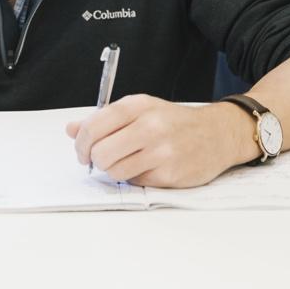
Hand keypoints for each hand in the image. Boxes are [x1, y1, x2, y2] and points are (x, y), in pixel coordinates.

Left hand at [65, 95, 248, 187]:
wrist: (218, 133)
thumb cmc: (174, 122)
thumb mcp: (140, 110)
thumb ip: (104, 120)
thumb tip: (71, 130)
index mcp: (137, 106)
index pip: (94, 126)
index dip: (81, 143)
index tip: (82, 151)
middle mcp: (149, 126)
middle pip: (101, 153)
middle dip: (96, 160)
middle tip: (103, 160)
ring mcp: (161, 152)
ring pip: (116, 172)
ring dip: (116, 171)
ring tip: (129, 162)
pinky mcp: (171, 175)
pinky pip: (137, 183)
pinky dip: (137, 178)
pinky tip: (149, 167)